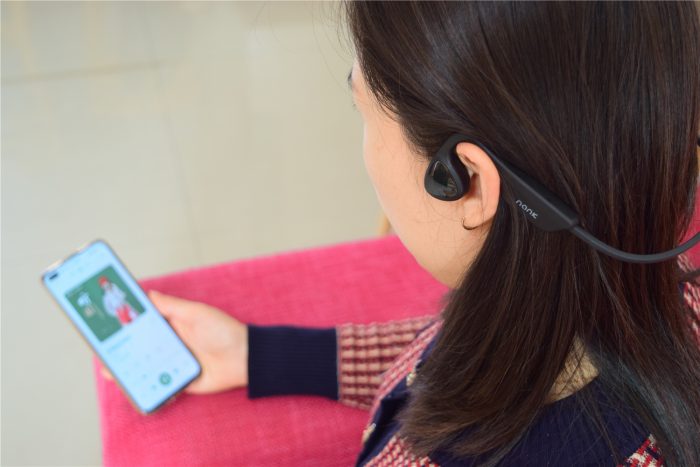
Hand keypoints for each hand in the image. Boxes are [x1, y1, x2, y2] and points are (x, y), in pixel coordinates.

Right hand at [99, 290, 248, 394]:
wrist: (245, 359)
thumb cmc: (224, 331)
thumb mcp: (197, 313)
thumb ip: (172, 306)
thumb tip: (149, 294)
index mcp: (171, 324)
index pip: (142, 322)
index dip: (124, 321)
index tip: (104, 321)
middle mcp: (169, 343)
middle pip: (138, 345)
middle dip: (119, 347)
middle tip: (102, 348)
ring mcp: (172, 362)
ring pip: (143, 366)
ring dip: (127, 368)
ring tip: (111, 369)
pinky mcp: (178, 380)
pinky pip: (157, 384)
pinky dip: (144, 385)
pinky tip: (131, 386)